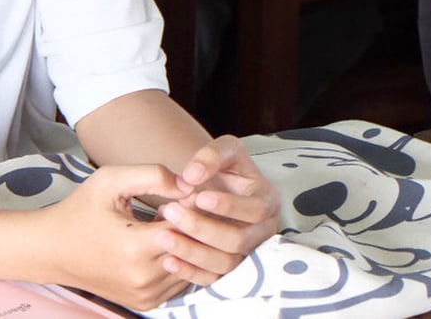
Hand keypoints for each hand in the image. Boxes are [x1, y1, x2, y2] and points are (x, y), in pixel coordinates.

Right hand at [34, 163, 198, 310]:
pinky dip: (180, 260)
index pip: (188, 225)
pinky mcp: (146, 303)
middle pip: (192, 248)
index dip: (192, 205)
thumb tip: (189, 186)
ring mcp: (145, 295)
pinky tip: (165, 241)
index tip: (185, 192)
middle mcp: (143, 278)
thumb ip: (154, 175)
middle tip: (186, 205)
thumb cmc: (80, 211)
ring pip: (191, 266)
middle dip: (195, 224)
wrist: (51, 251)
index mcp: (135, 247)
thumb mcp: (111, 180)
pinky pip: (180, 280)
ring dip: (189, 243)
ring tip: (173, 223)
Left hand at [156, 136, 280, 285]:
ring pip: (226, 264)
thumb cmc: (224, 168)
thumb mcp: (224, 150)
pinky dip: (190, 273)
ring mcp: (248, 254)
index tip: (198, 196)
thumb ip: (211, 155)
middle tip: (171, 211)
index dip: (228, 206)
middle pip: (239, 241)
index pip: (255, 210)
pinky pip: (213, 280)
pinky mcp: (230, 271)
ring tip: (163, 236)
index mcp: (267, 201)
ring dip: (193, 252)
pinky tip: (168, 260)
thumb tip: (191, 176)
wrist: (217, 189)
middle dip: (203, 228)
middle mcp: (262, 231)